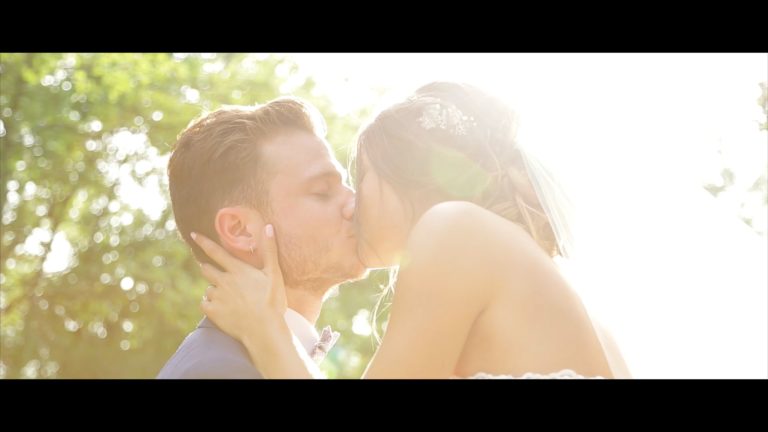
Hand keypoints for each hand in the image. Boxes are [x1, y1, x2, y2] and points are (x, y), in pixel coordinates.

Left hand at [191, 225, 286, 342]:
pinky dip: (210, 304)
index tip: (193, 235)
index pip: (215, 252)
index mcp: (237, 270)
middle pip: (206, 269)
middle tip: (218, 275)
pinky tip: (222, 308)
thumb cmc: (272, 301)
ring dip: (214, 290)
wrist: (264, 329)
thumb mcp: (274, 274)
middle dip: (208, 269)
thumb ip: (270, 250)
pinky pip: (204, 304)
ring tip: (228, 298)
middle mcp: (224, 281)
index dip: (203, 242)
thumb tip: (268, 226)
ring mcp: (216, 297)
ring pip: (207, 289)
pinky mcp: (212, 312)